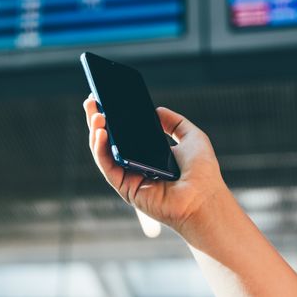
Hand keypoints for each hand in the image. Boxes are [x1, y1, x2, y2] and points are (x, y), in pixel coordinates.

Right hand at [83, 95, 227, 234]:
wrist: (204, 198)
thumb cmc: (203, 173)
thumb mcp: (192, 137)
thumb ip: (175, 123)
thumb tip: (157, 110)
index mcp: (148, 154)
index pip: (125, 132)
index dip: (113, 116)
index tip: (105, 98)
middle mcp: (135, 164)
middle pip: (109, 140)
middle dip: (97, 119)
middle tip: (91, 100)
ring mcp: (128, 176)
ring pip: (103, 152)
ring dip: (95, 131)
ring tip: (96, 112)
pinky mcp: (124, 188)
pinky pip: (107, 165)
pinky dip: (100, 148)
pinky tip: (101, 132)